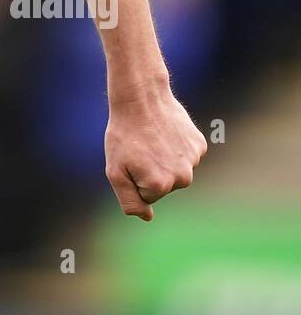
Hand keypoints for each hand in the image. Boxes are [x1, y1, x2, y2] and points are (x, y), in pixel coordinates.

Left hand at [104, 81, 207, 220]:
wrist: (141, 97)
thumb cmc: (124, 135)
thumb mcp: (115, 171)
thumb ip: (129, 201)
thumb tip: (147, 218)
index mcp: (160, 186)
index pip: (147, 196)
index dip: (134, 178)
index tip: (130, 159)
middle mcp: (182, 177)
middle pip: (164, 186)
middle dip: (151, 172)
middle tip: (141, 149)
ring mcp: (194, 160)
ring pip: (176, 170)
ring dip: (164, 159)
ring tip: (152, 139)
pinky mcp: (200, 145)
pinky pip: (186, 155)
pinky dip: (176, 147)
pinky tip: (166, 132)